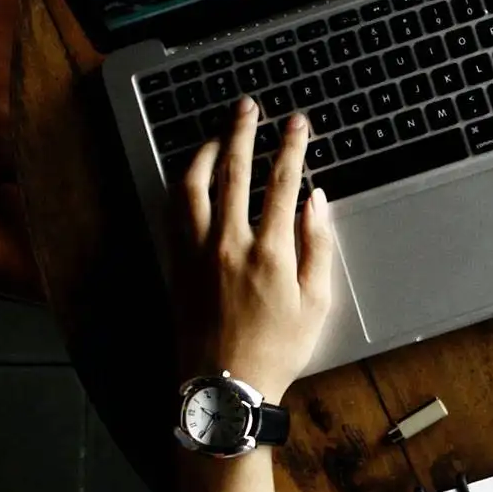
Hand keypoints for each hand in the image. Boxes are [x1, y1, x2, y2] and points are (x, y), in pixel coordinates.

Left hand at [175, 97, 333, 400]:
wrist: (226, 385)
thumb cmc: (277, 349)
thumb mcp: (316, 303)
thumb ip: (318, 246)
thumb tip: (316, 201)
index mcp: (270, 252)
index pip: (281, 182)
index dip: (291, 146)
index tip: (297, 123)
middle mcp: (229, 243)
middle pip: (234, 170)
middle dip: (243, 132)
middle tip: (249, 106)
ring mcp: (197, 250)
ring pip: (195, 184)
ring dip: (207, 151)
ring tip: (218, 133)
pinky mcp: (177, 262)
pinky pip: (175, 209)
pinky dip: (184, 183)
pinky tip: (192, 175)